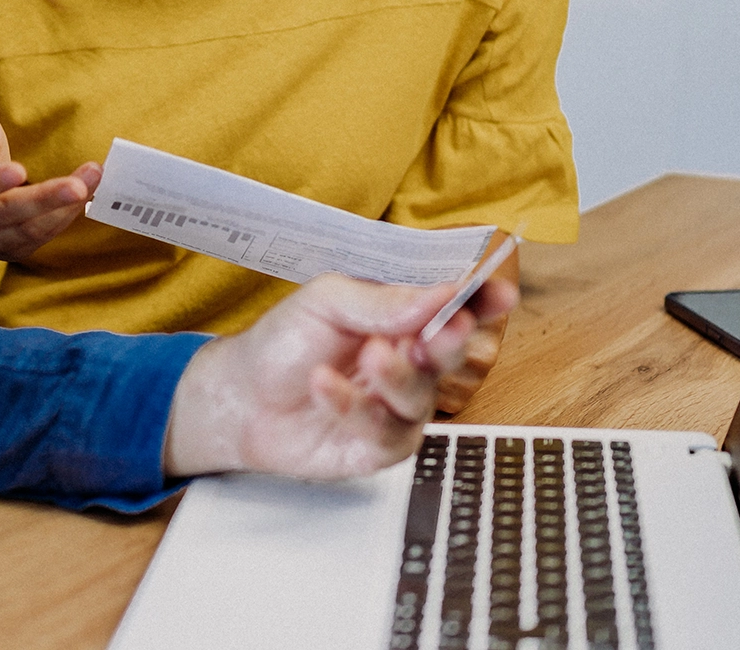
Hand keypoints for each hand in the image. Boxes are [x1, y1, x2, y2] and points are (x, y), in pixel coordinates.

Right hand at [0, 96, 96, 259]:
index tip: (20, 170)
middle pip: (4, 214)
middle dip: (43, 200)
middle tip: (78, 186)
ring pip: (27, 230)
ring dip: (63, 209)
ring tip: (92, 181)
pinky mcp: (12, 250)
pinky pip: (40, 237)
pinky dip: (64, 217)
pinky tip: (86, 195)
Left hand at [161, 269, 519, 480]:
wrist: (239, 396)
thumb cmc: (283, 342)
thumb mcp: (325, 303)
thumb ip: (380, 302)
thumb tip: (440, 296)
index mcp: (401, 319)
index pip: (452, 308)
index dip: (480, 301)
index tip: (500, 293)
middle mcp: (408, 362)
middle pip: (449, 352)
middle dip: (451, 342)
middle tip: (446, 330)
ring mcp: (397, 407)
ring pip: (422, 395)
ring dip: (398, 375)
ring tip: (370, 356)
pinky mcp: (380, 445)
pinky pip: (386, 431)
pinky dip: (354, 406)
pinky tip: (324, 386)